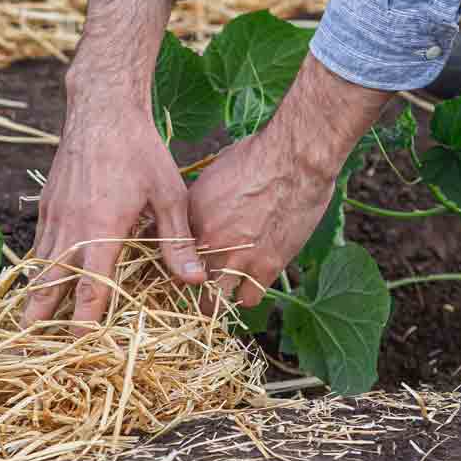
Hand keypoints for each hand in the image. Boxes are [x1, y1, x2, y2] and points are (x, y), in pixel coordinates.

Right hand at [22, 0, 207, 329]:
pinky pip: (39, 243)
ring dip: (33, 296)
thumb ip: (176, 242)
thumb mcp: (168, 194)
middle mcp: (71, 228)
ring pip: (39, 265)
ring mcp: (54, 215)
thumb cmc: (140, 149)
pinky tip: (39, 278)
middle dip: (38, 318)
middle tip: (26, 348)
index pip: (90, 288)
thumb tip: (193, 282)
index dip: (84, 322)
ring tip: (25, 324)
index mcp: (101, 230)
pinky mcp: (48, 204)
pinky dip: (37, 266)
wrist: (100, 107)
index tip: (78, 348)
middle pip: (48, 284)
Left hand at [187, 53, 393, 309]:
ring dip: (215, 299)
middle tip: (193, 287)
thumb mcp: (209, 178)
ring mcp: (238, 259)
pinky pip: (249, 299)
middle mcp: (209, 244)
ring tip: (217, 294)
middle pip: (185, 284)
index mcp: (189, 220)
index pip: (165, 254)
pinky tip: (245, 288)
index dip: (168, 264)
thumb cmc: (253, 158)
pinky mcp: (268, 267)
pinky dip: (245, 296)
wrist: (294, 160)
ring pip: (215, 301)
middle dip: (187, 288)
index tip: (173, 268)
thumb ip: (195, 206)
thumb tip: (189, 217)